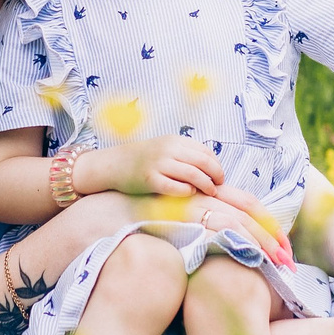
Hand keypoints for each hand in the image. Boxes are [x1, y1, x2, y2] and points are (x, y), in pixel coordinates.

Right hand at [86, 134, 226, 199]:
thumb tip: (212, 167)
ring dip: (206, 185)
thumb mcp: (165, 148)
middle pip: (203, 163)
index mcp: (174, 140)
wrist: (114, 164)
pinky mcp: (150, 180)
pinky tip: (189, 194)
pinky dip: (187, 191)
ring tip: (209, 192)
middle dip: (215, 176)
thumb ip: (185, 154)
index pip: (206, 152)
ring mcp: (158, 164)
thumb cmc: (144, 159)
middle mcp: (168, 150)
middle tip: (218, 186)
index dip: (217, 165)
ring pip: (193, 175)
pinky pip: (176, 188)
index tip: (219, 176)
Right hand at [146, 186, 294, 267]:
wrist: (118, 210)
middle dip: (274, 237)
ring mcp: (196, 206)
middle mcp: (207, 195)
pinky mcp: (186, 218)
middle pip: (250, 213)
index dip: (271, 224)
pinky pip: (219, 229)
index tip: (286, 246)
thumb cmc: (152, 217)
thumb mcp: (185, 216)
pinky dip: (238, 241)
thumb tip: (232, 242)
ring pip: (239, 222)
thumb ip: (207, 222)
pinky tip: (251, 256)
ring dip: (262, 243)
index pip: (250, 205)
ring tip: (278, 264)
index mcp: (211, 193)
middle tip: (290, 260)